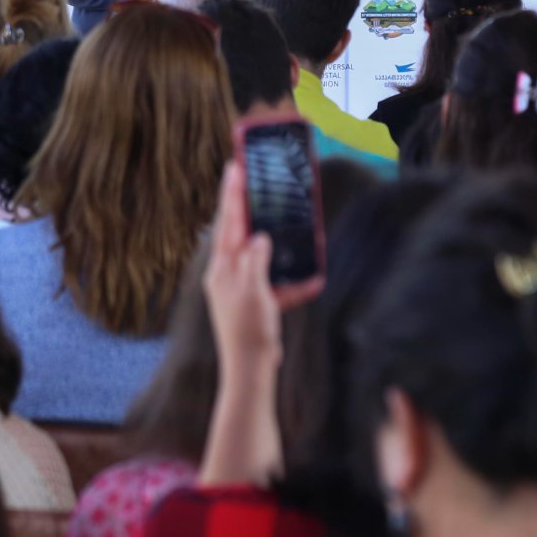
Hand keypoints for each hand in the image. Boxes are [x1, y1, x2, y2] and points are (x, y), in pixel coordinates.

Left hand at [203, 161, 319, 370]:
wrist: (251, 370)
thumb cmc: (248, 330)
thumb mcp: (252, 289)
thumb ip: (255, 259)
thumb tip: (259, 237)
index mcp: (222, 267)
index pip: (227, 222)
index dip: (232, 194)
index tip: (234, 167)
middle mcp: (228, 273)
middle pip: (240, 233)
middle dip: (249, 208)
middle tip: (255, 180)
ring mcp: (242, 288)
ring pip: (260, 256)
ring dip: (275, 241)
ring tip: (284, 219)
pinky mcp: (257, 303)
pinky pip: (276, 285)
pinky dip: (293, 283)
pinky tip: (313, 280)